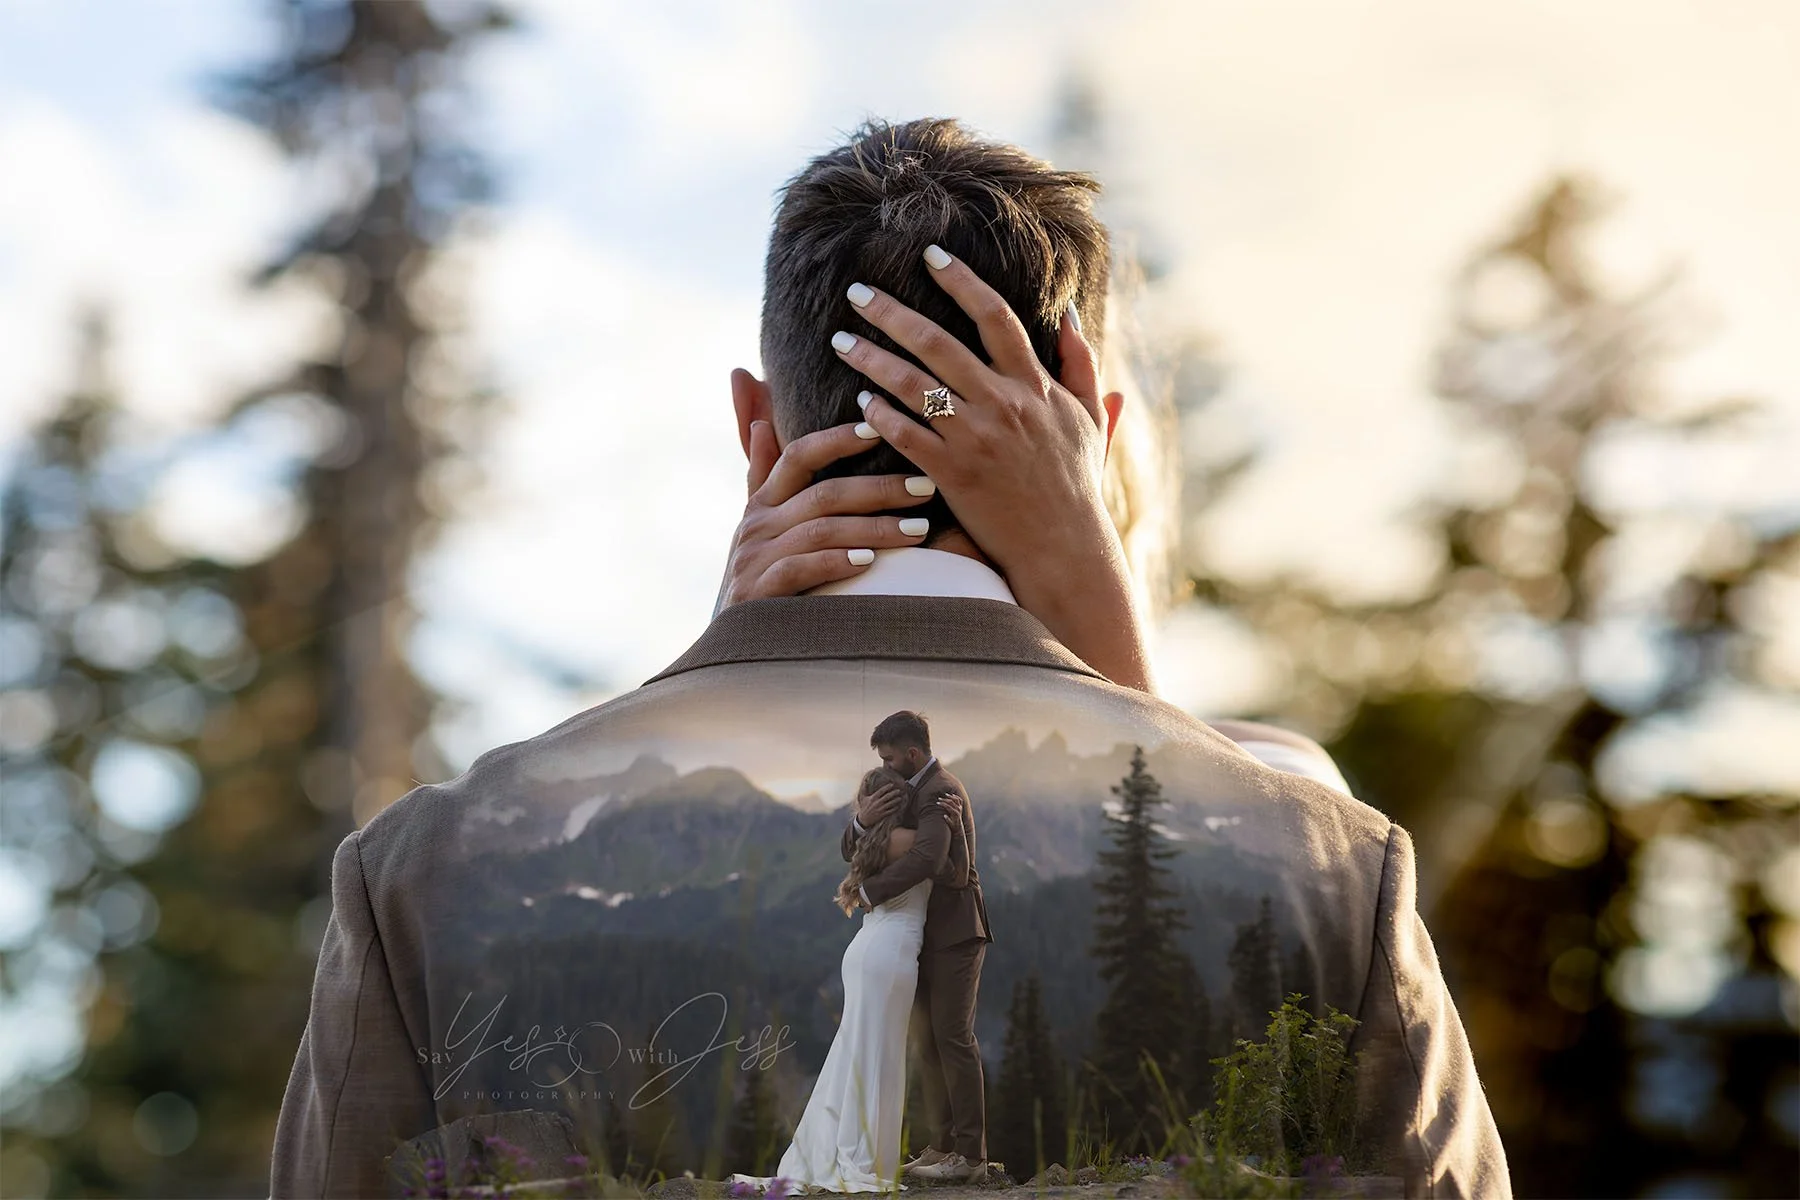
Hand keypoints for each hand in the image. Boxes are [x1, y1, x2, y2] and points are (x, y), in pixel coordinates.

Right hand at [714, 413, 938, 614]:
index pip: (799, 456)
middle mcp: (756, 526)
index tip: (880, 432)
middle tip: (925, 488)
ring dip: (874, 528)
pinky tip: (870, 562)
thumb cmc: (759, 580)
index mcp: (762, 503)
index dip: (837, 440)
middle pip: (824, 494)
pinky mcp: (757, 594)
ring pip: (821, 531)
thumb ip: (762, 474)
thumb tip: (762, 424)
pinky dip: (835, 563)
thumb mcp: (761, 527)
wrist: (731, 646)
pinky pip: (801, 569)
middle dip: (879, 489)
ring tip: (918, 530)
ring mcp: (754, 559)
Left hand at [830, 249, 1153, 692]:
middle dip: (891, 312)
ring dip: (871, 358)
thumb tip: (1070, 312)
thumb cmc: (1076, 483)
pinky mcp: (953, 475)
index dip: (961, 280)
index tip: (930, 255)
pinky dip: (881, 415)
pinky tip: (860, 399)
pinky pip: (907, 436)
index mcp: (1034, 385)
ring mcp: (975, 439)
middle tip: (856, 290)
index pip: (994, 316)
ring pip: (911, 386)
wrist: (1063, 547)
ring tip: (841, 341)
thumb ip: (1081, 363)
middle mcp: (1002, 404)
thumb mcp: (1089, 418)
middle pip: (937, 342)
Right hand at [856, 781, 906, 827]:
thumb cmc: (863, 807)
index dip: (887, 787)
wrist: (864, 819)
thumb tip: (865, 780)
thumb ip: (864, 788)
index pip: (881, 791)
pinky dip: (895, 809)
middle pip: (887, 797)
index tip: (892, 784)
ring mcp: (880, 809)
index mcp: (873, 798)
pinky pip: (890, 811)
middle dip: (894, 793)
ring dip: (896, 801)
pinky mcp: (882, 815)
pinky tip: (898, 806)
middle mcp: (877, 803)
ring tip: (900, 798)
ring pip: (890, 804)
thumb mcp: (862, 797)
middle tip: (899, 791)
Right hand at [931, 791, 963, 828]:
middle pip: (951, 802)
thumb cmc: (953, 825)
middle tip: (939, 798)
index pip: (948, 807)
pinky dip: (956, 797)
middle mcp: (958, 809)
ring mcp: (960, 808)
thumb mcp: (950, 824)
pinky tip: (952, 795)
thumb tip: (944, 815)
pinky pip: (960, 800)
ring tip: (945, 794)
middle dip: (944, 800)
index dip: (942, 804)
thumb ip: (948, 820)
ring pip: (956, 799)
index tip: (937, 803)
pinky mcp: (961, 807)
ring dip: (951, 796)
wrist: (958, 826)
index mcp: (955, 813)